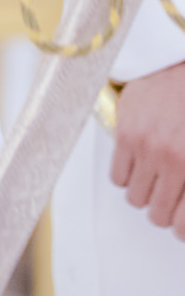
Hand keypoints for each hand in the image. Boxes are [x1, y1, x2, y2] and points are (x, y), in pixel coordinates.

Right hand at [109, 62, 184, 232]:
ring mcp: (148, 149)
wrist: (176, 66)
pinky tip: (137, 167)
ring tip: (152, 181)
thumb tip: (184, 207)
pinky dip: (125, 177)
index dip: (180, 229)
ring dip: (144, 194)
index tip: (179, 226)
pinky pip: (117, 178)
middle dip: (163, 213)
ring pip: (135, 199)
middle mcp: (173, 161)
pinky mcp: (126, 136)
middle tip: (168, 202)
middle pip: (158, 216)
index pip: (183, 223)